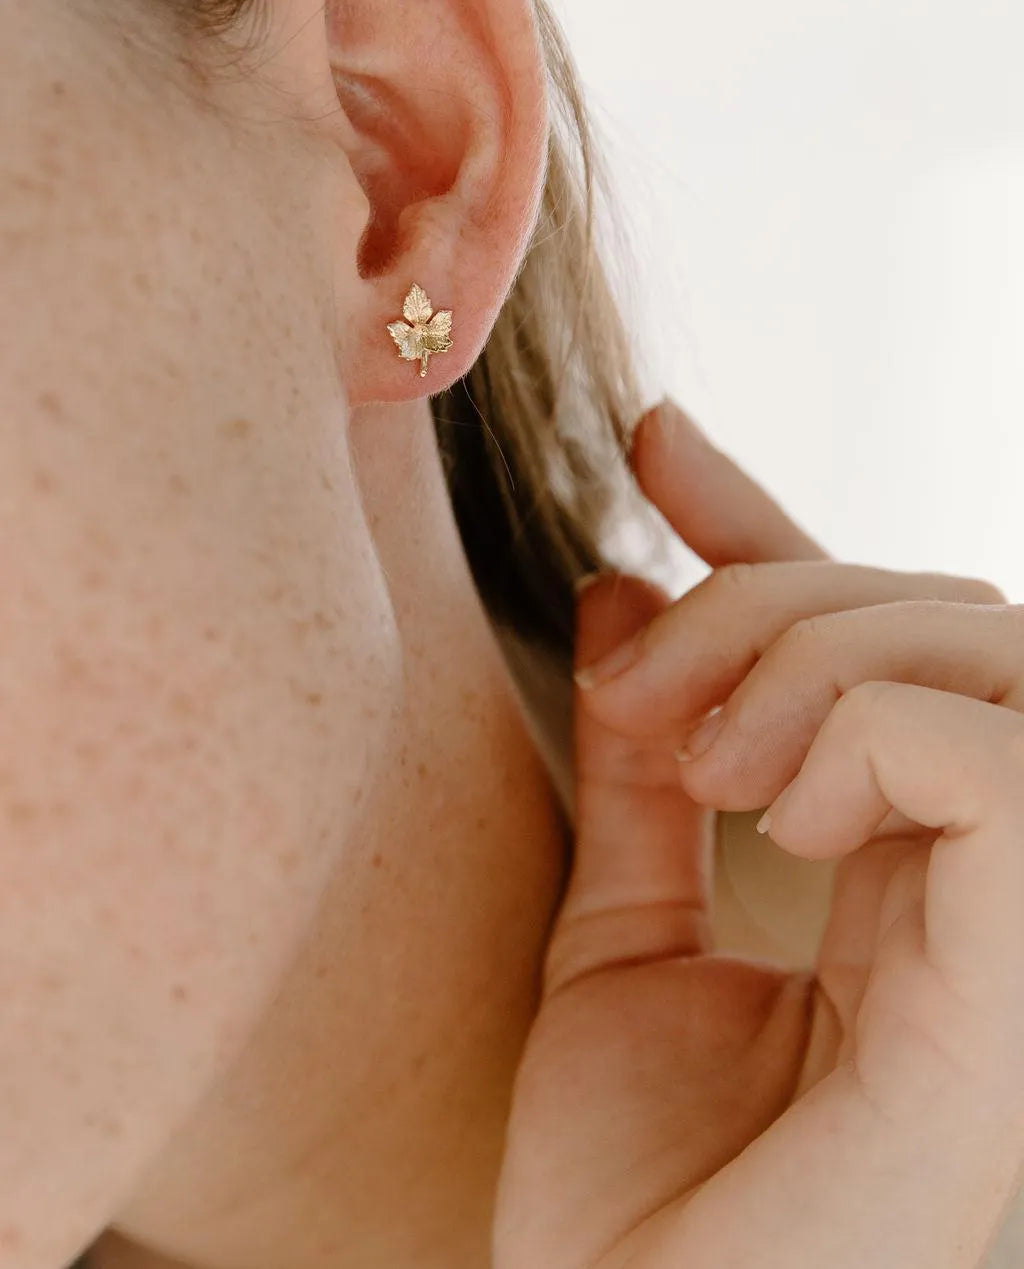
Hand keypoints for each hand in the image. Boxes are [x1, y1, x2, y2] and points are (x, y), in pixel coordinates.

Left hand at [493, 399, 1023, 1268]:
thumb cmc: (630, 1196)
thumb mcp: (618, 931)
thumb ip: (641, 770)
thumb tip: (623, 585)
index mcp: (894, 874)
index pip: (872, 643)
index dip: (766, 520)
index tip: (654, 439)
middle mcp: (982, 887)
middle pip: (939, 614)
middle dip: (769, 593)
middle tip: (640, 687)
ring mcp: (1017, 929)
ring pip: (986, 650)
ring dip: (815, 654)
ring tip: (711, 761)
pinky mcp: (1022, 980)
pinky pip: (1003, 754)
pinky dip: (876, 732)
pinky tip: (788, 809)